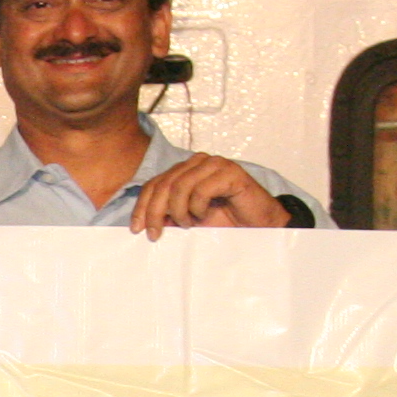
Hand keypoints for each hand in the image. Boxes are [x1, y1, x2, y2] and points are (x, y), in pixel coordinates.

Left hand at [128, 154, 290, 238]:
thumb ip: (169, 214)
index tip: (137, 228)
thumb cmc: (226, 221)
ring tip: (189, 224)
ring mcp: (215, 164)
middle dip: (155, 212)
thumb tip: (143, 221)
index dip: (142, 206)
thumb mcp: (189, 219)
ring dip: (180, 211)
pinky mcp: (230, 171)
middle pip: (164, 184)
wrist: (259, 226)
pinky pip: (201, 189)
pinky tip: (205, 214)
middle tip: (156, 234)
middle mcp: (198, 162)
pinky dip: (198, 206)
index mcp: (186, 169)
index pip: (155, 183)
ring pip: (180, 185)